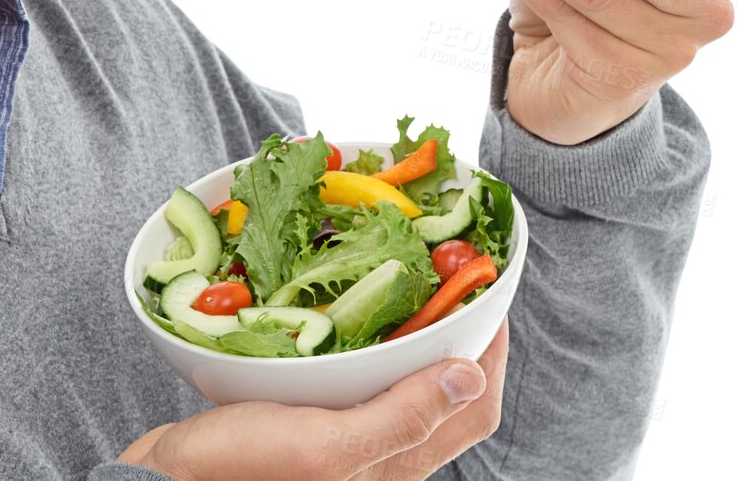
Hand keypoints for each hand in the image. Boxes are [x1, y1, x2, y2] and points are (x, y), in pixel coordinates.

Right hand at [117, 320, 506, 480]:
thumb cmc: (244, 470)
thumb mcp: (328, 445)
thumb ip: (400, 415)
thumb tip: (469, 372)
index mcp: (398, 464)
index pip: (475, 403)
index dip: (491, 347)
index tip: (490, 288)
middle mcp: (383, 454)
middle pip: (449, 391)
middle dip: (460, 331)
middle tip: (453, 275)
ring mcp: (348, 439)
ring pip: (407, 382)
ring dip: (416, 333)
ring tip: (406, 284)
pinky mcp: (312, 423)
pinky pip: (362, 378)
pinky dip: (368, 340)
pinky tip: (344, 313)